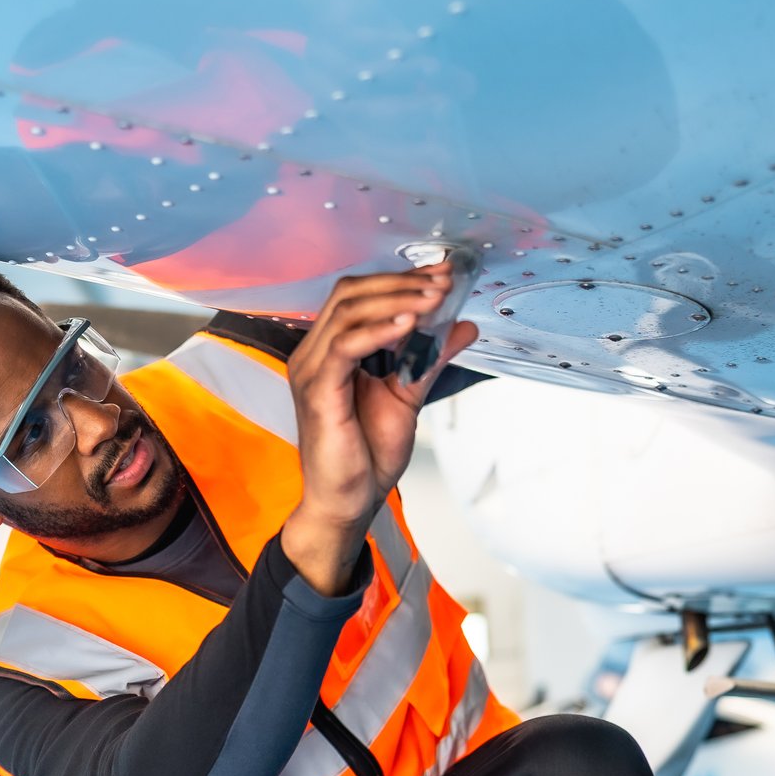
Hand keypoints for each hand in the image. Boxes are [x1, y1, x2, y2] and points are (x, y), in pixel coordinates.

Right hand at [280, 265, 476, 594]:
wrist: (348, 502)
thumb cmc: (366, 455)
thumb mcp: (408, 395)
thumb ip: (430, 358)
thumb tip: (463, 326)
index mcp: (331, 350)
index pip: (360, 296)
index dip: (400, 279)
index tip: (440, 273)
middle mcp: (314, 353)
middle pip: (351, 293)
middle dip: (401, 282)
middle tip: (441, 282)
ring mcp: (311, 370)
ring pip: (348, 311)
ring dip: (395, 300)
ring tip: (433, 300)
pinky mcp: (317, 391)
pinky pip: (344, 346)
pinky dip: (378, 330)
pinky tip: (408, 325)